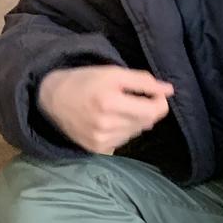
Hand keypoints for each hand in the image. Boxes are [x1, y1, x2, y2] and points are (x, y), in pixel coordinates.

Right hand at [36, 65, 173, 153]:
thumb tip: (169, 90)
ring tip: (115, 110)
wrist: (52, 99)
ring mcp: (101, 140)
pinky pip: (124, 141)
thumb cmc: (85, 81)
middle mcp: (106, 125)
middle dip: (144, 108)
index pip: (155, 111)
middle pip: (147, 121)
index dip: (158, 100)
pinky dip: (122, 131)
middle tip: (128, 98)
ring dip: (133, 120)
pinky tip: (107, 122)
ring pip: (136, 132)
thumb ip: (143, 81)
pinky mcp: (98, 150)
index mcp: (110, 103)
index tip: (150, 92)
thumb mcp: (113, 72)